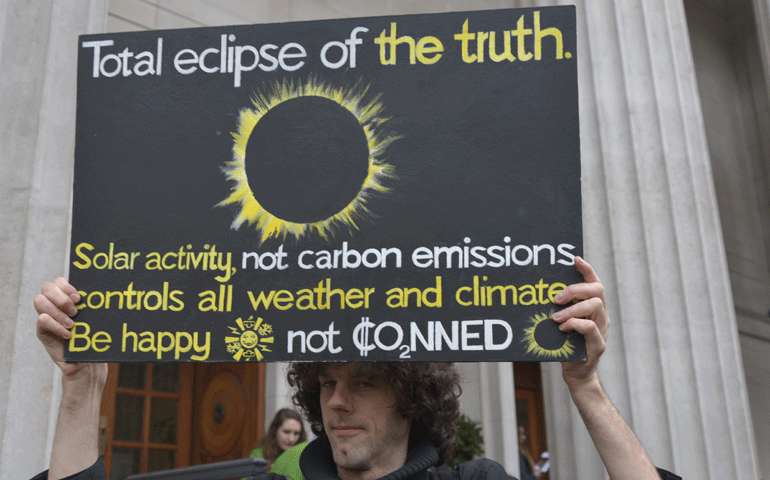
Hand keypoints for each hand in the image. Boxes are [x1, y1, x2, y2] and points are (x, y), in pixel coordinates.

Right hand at [34, 278, 105, 378]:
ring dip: (58, 312)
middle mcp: (54, 305)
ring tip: (72, 324)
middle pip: (46, 287)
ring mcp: (47, 316)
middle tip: (75, 311)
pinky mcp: (42, 331)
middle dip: (61, 298)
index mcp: (67, 298)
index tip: (79, 297)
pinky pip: (41, 320)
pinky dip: (56, 326)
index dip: (66, 286)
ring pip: (40, 301)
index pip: (58, 281)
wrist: (86, 362)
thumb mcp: (94, 319)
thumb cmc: (92, 337)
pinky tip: (68, 335)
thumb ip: (92, 306)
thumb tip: (104, 293)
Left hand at [551, 257, 608, 389]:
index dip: (587, 269)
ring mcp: (602, 330)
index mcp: (594, 309)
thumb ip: (559, 309)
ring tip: (556, 317)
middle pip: (597, 290)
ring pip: (596, 306)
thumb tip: (540, 293)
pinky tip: (562, 328)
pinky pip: (590, 328)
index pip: (595, 283)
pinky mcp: (597, 345)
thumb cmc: (566, 346)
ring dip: (573, 309)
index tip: (575, 259)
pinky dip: (575, 325)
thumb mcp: (562, 323)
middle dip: (575, 289)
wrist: (577, 375)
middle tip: (556, 298)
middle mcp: (601, 317)